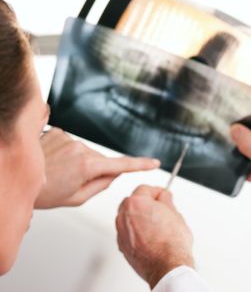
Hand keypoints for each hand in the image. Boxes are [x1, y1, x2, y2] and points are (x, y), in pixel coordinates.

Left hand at [35, 128, 159, 208]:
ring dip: (78, 161)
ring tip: (58, 172)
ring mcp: (69, 138)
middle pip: (100, 160)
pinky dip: (66, 152)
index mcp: (87, 166)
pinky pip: (71, 143)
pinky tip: (53, 160)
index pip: (121, 165)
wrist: (15, 179)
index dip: (141, 165)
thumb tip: (113, 174)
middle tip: (72, 183)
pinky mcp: (58, 131)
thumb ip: (101, 185)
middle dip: (94, 170)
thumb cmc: (44, 193)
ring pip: (85, 152)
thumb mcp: (77, 198)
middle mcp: (81, 148)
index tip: (154, 163)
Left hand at [116, 185, 193, 288]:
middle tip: (160, 208)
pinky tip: (149, 235)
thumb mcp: (175, 213)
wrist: (167, 266)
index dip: (157, 192)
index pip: (145, 189)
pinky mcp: (121, 245)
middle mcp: (124, 216)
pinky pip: (127, 232)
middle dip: (145, 203)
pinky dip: (135, 231)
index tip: (163, 196)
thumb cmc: (171, 243)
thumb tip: (164, 197)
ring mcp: (121, 232)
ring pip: (128, 217)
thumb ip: (166, 201)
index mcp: (136, 203)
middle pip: (132, 201)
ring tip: (155, 224)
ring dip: (139, 217)